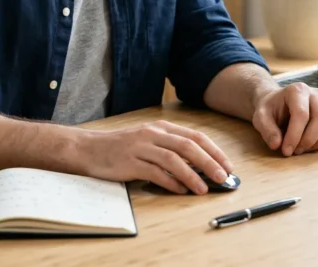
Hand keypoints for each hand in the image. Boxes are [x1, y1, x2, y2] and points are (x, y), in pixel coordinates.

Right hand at [79, 120, 232, 194]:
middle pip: (188, 146)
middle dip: (209, 162)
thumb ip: (171, 149)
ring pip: (173, 159)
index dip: (214, 151)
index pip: (195, 136)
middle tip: (223, 177)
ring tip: (204, 189)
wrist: (90, 148)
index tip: (227, 165)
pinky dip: (170, 182)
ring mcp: (141, 147)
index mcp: (162, 127)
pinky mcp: (130, 162)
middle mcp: (153, 134)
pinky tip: (180, 190)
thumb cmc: (122, 147)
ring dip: (192, 175)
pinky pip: (155, 173)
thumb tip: (199, 166)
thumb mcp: (149, 141)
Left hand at [252, 83, 317, 155]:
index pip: (301, 113)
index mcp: (297, 90)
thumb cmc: (271, 110)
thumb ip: (266, 129)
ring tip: (304, 148)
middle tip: (296, 151)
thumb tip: (277, 145)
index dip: (294, 135)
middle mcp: (316, 94)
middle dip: (309, 139)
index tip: (286, 150)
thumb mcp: (261, 117)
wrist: (278, 104)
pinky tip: (314, 145)